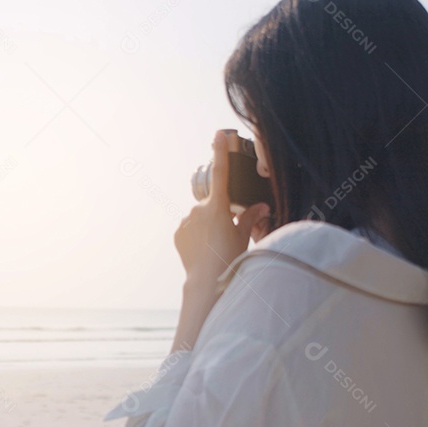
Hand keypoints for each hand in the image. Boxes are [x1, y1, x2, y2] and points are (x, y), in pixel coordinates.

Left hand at [175, 130, 272, 284]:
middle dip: (219, 214)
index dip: (220, 153)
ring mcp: (186, 220)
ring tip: (214, 245)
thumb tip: (261, 207)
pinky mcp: (178, 232)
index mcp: (218, 206)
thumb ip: (250, 216)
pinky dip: (197, 235)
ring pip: (200, 217)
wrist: (206, 279)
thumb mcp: (243, 235)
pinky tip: (203, 249)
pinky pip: (189, 228)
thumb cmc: (230, 256)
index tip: (218, 135)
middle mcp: (198, 209)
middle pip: (212, 205)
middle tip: (226, 234)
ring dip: (207, 226)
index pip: (221, 173)